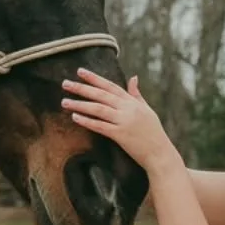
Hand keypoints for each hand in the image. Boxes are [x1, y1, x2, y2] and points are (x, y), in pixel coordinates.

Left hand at [61, 68, 178, 171]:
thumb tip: (133, 77)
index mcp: (132, 102)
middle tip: (65, 83)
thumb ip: (137, 94)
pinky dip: (87, 121)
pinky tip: (75, 117)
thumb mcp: (147, 110)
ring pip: (98, 109)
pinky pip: (100, 126)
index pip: (110, 86)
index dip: (94, 78)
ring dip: (80, 104)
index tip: (80, 71)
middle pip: (101, 95)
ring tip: (64, 101)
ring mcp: (124, 121)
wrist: (160, 153)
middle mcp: (127, 109)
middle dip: (82, 88)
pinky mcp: (120, 135)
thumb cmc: (153, 133)